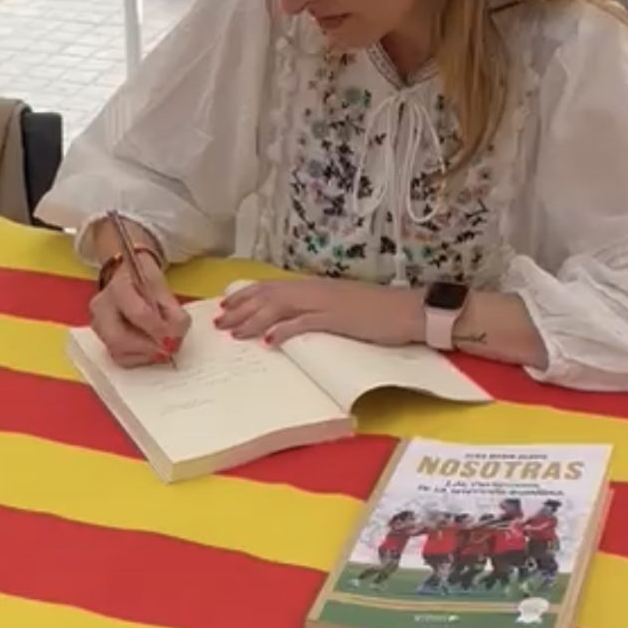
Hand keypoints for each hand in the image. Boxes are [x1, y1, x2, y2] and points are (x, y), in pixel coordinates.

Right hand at [89, 252, 191, 366]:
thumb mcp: (163, 287)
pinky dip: (138, 358)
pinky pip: (119, 357)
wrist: (123, 275)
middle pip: (118, 338)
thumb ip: (172, 311)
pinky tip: (151, 349)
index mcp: (118, 287)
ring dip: (144, 354)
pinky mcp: (102, 339)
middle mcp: (101, 307)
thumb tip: (175, 337)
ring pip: (117, 351)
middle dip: (147, 348)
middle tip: (168, 349)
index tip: (174, 337)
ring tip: (162, 347)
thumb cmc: (143, 279)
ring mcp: (98, 325)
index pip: (137, 313)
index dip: (158, 329)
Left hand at [217, 278, 423, 348]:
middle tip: (219, 321)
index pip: (272, 286)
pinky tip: (269, 341)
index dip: (246, 295)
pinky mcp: (337, 319)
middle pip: (269, 295)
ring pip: (280, 307)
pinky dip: (284, 330)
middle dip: (241, 308)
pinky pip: (305, 323)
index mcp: (315, 286)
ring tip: (234, 332)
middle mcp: (315, 290)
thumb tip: (290, 320)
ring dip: (254, 319)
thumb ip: (316, 309)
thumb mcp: (340, 305)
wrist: (408, 310)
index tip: (225, 305)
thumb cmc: (377, 310)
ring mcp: (325, 303)